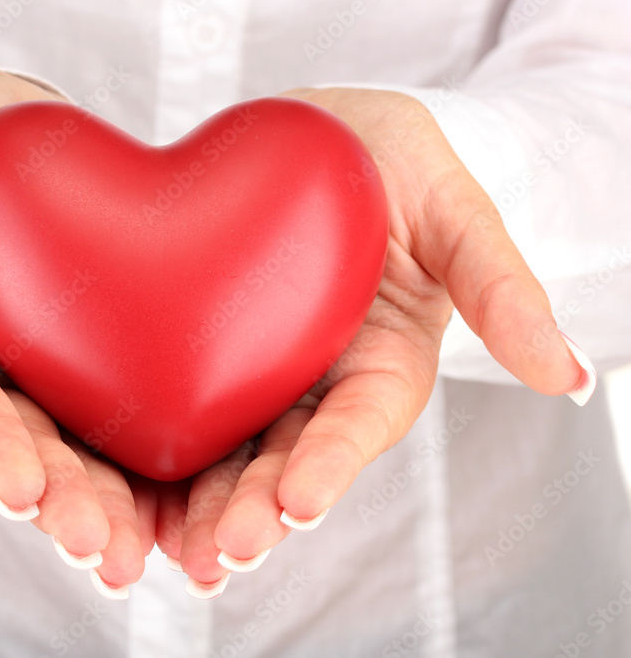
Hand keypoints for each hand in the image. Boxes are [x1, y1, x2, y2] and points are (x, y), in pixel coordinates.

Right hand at [0, 62, 151, 588]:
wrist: (6, 136)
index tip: (16, 487)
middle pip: (22, 441)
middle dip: (58, 496)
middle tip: (99, 548)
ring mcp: (45, 371)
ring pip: (80, 447)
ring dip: (112, 504)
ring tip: (143, 556)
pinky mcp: (101, 360)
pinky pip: (132, 413)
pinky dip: (159, 463)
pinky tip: (193, 508)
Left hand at [153, 87, 594, 592]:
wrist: (324, 140)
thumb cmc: (402, 165)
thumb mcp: (457, 211)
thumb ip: (501, 286)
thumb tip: (569, 375)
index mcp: (383, 363)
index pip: (358, 424)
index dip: (329, 463)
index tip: (298, 501)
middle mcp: (319, 382)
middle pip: (286, 458)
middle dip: (253, 507)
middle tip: (217, 552)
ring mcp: (262, 373)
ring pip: (228, 450)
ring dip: (200, 503)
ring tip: (166, 550)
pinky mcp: (210, 352)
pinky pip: (179, 403)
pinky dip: (156, 450)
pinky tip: (124, 490)